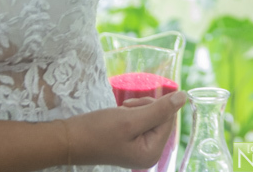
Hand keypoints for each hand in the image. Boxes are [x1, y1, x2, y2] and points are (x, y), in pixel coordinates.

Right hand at [68, 90, 186, 167]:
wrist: (68, 139)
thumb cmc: (98, 131)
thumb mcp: (131, 118)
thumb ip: (159, 109)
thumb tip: (184, 97)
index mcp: (152, 153)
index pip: (168, 119)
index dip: (153, 107)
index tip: (132, 109)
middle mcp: (148, 153)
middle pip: (160, 118)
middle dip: (143, 108)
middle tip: (124, 112)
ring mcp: (139, 148)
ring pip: (150, 115)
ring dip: (135, 109)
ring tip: (119, 116)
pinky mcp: (130, 142)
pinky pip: (139, 120)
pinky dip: (129, 114)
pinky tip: (116, 118)